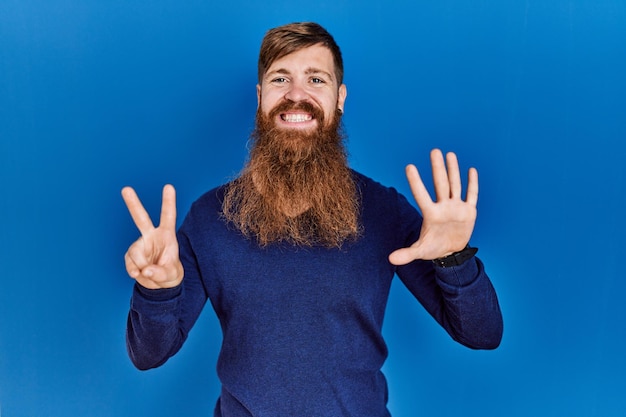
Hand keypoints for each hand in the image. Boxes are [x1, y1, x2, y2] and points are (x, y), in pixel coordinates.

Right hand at [122, 184, 183, 288]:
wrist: (160, 284)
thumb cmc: (170, 273)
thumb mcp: (172, 275)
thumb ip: (161, 273)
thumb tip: (145, 270)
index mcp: (167, 234)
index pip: (168, 216)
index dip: (168, 202)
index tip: (169, 186)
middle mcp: (151, 236)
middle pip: (141, 218)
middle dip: (133, 204)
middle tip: (125, 189)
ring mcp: (139, 244)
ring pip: (136, 252)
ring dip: (142, 266)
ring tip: (150, 271)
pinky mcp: (130, 255)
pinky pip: (130, 263)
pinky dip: (134, 271)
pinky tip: (139, 273)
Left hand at [389, 149, 477, 265]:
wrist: (451, 253)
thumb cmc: (433, 249)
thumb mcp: (420, 251)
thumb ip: (406, 254)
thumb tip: (390, 260)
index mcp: (431, 214)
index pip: (421, 195)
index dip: (415, 182)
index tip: (409, 166)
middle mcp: (443, 207)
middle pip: (440, 184)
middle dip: (438, 168)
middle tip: (434, 151)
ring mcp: (456, 207)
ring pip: (455, 185)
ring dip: (453, 170)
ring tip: (449, 154)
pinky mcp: (469, 211)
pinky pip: (472, 195)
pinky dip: (472, 184)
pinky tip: (471, 170)